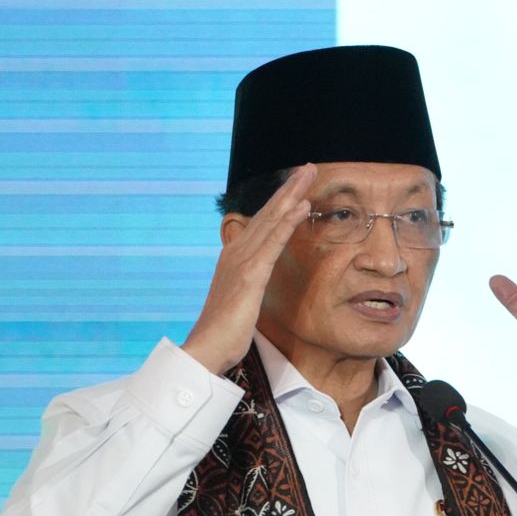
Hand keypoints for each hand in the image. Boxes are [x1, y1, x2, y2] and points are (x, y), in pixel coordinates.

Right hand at [182, 164, 316, 374]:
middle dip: (289, 189)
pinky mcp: (251, 273)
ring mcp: (242, 260)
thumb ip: (249, 286)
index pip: (262, 224)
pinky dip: (288, 221)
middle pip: (268, 213)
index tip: (297, 187)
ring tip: (309, 173)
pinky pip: (274, 241)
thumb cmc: (225, 332)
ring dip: (292, 195)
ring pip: (272, 219)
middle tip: (308, 167)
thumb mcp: (240, 302)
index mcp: (234, 258)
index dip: (280, 203)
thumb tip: (256, 285)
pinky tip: (302, 206)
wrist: (207, 348)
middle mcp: (236, 252)